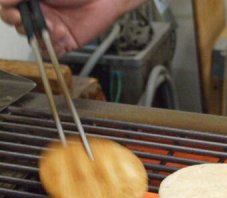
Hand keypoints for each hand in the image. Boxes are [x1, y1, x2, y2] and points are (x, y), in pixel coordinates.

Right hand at [0, 0, 145, 56]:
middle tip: (29, 19)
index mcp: (33, 0)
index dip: (8, 12)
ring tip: (54, 27)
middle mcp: (40, 15)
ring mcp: (52, 30)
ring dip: (40, 35)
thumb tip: (4, 0)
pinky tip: (60, 37)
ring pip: (34, 41)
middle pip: (19, 26)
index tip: (14, 12)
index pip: (9, 9)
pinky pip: (53, 52)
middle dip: (23, 24)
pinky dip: (53, 48)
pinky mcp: (66, 42)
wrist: (105, 0)